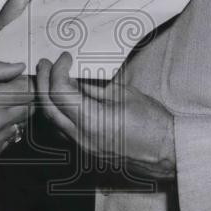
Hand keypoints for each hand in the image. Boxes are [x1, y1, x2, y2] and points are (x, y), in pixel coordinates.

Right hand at [0, 61, 33, 165]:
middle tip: (3, 95)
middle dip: (21, 99)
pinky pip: (7, 140)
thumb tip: (19, 67)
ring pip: (20, 125)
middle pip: (29, 108)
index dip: (23, 84)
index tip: (15, 82)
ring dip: (11, 117)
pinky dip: (1, 133)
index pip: (28, 90)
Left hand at [35, 52, 175, 180]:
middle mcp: (82, 137)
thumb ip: (95, 88)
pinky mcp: (87, 152)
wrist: (168, 153)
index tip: (65, 58)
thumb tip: (74, 79)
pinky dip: (58, 113)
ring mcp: (83, 148)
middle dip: (43, 82)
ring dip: (46, 99)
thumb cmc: (152, 122)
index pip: (60, 92)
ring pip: (51, 122)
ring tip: (50, 79)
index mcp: (93, 120)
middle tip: (45, 64)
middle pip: (48, 108)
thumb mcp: (125, 95)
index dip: (58, 70)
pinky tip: (64, 100)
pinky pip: (63, 132)